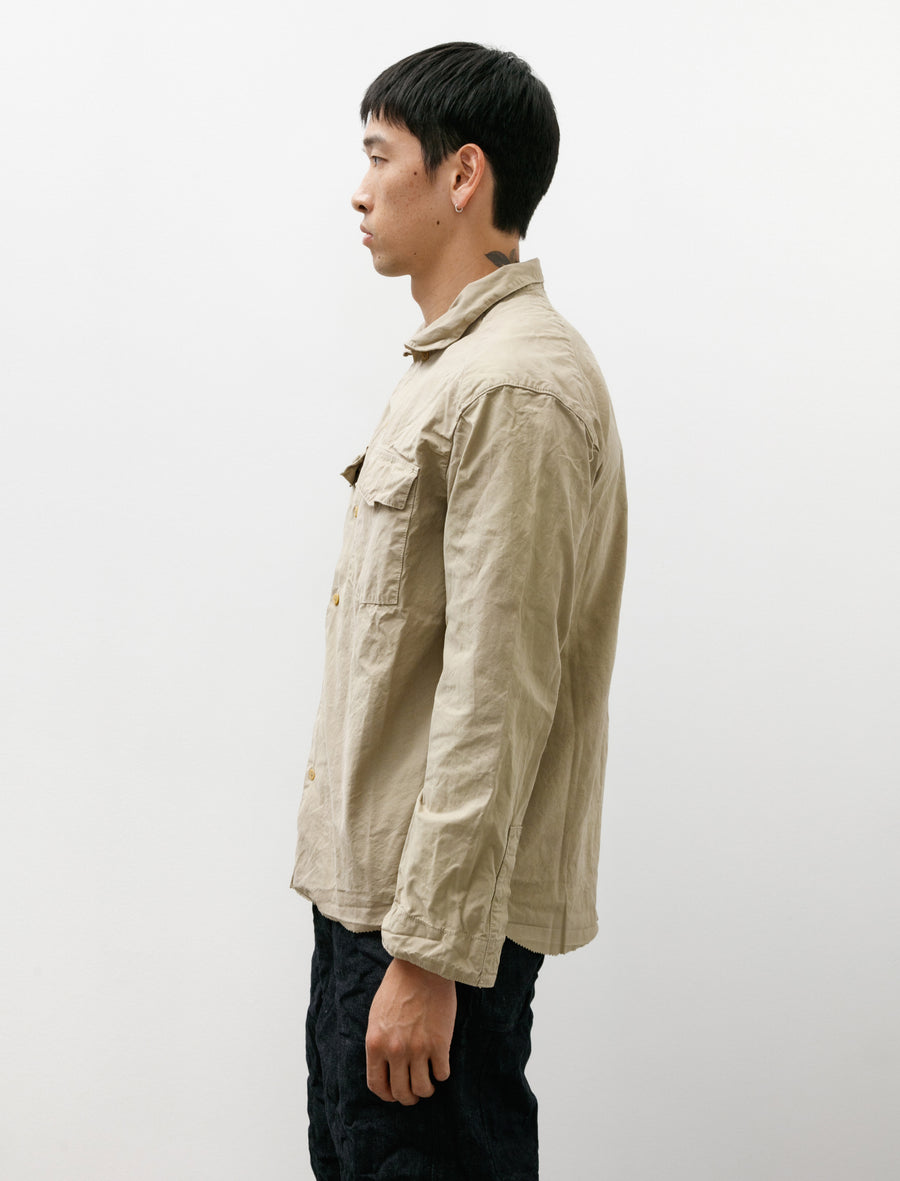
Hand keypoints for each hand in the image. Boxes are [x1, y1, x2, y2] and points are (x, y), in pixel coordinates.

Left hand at [365, 957, 456, 1104]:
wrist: (422, 967)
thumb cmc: (398, 987)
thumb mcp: (377, 1016)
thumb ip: (379, 1042)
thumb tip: (385, 1066)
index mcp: (376, 1043)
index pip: (377, 1085)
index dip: (387, 1095)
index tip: (395, 1093)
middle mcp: (395, 1050)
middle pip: (401, 1093)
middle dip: (408, 1098)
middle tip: (415, 1093)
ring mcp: (418, 1048)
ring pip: (423, 1089)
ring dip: (426, 1089)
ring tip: (429, 1082)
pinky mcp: (440, 1044)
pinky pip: (442, 1074)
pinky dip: (442, 1074)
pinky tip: (441, 1065)